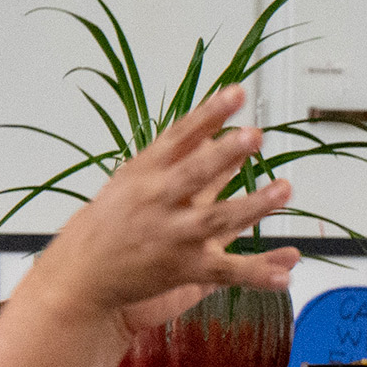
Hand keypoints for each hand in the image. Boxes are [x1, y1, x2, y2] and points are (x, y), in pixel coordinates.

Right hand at [20, 83, 300, 335]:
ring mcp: (172, 236)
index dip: (209, 114)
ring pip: (217, 219)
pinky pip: (226, 271)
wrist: (81, 274)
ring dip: (253, 205)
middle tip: (255, 135)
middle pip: (195, 173)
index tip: (236, 92)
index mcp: (146, 172)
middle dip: (224, 154)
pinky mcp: (183, 269)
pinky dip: (256, 273)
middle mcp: (158, 200)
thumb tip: (217, 131)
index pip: (180, 136)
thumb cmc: (111, 222)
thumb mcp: (134, 179)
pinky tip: (285, 273)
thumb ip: (177, 157)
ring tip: (284, 188)